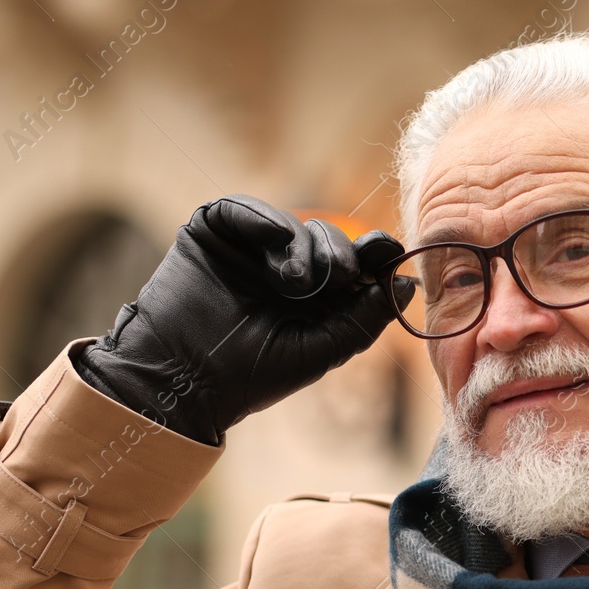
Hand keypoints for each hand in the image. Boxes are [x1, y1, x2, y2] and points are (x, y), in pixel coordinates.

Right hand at [74, 195, 413, 443]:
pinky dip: (266, 221)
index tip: (392, 253)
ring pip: (295, 223)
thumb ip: (363, 319)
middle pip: (331, 239)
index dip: (374, 256)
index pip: (353, 265)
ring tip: (295, 282)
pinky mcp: (213, 230)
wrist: (183, 381)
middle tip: (338, 279)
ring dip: (305, 246)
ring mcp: (248, 249)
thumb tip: (406, 283)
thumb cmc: (249, 376)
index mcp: (311, 299)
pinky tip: (276, 247)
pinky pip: (247, 208)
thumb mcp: (320, 350)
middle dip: (341, 255)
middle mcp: (282, 270)